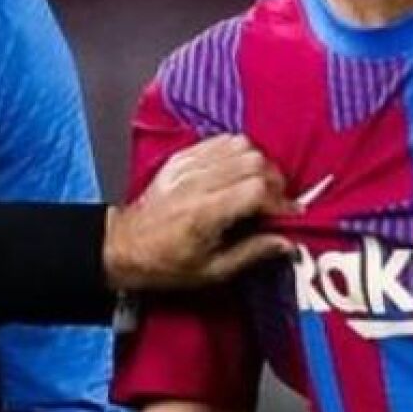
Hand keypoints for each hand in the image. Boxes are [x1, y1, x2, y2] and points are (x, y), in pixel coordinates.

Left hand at [102, 135, 294, 290]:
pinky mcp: (181, 158)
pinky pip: (220, 140)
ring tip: (259, 186)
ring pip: (239, 145)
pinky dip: (238, 152)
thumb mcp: (211, 271)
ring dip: (258, 163)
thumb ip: (251, 253)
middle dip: (274, 181)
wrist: (124, 246)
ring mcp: (187, 165)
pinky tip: (238, 172)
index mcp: (204, 213)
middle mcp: (197, 182)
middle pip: (253, 161)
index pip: (255, 189)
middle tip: (276, 202)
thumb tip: (286, 242)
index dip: (280, 201)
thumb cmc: (166, 264)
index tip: (289, 215)